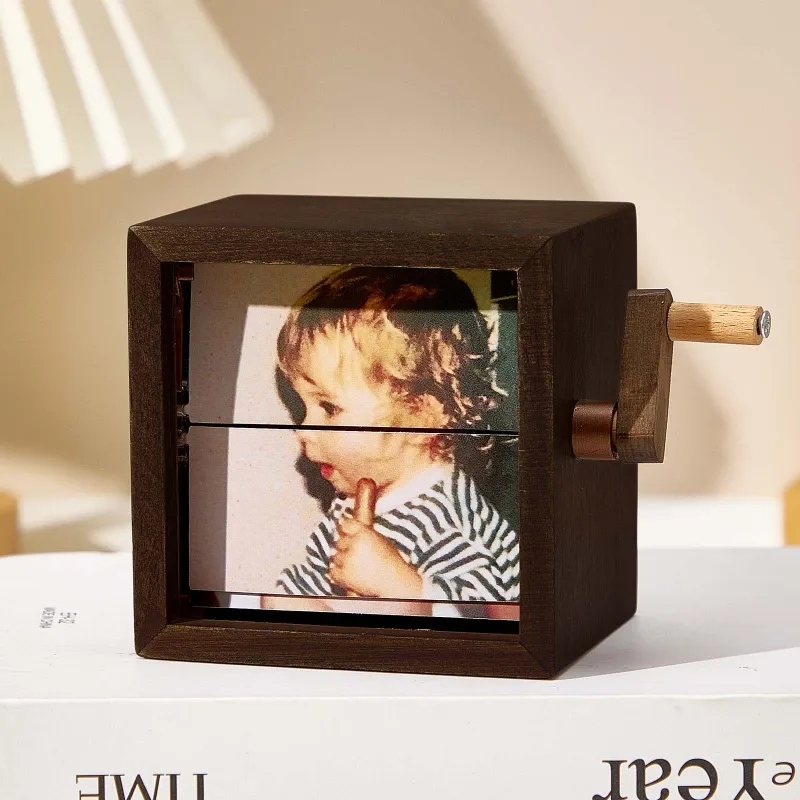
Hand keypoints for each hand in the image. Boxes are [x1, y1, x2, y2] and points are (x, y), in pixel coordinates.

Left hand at [328, 478, 422, 599]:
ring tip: (361, 565)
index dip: (349, 531)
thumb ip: (367, 513)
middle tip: (363, 555)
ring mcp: (345, 559)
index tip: (355, 535)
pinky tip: (354, 574)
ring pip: (335, 554)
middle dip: (347, 546)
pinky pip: (332, 569)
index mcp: (363, 530)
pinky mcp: (340, 573)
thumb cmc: (391, 560)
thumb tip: (366, 481)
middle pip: (339, 539)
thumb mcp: (380, 533)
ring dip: (344, 560)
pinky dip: (340, 573)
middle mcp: (352, 542)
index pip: (344, 524)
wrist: (394, 585)